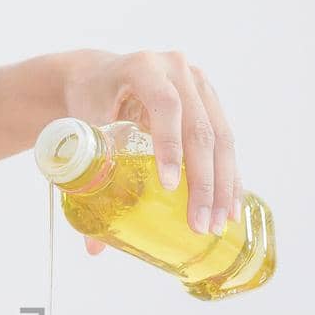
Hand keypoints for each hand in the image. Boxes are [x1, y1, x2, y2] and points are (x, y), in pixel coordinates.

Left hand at [63, 50, 240, 236]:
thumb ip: (85, 180)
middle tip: (199, 223)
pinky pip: (226, 142)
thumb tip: (94, 247)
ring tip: (218, 223)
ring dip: (222, 185)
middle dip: (203, 182)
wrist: (99, 75)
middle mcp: (178, 70)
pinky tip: (231, 206)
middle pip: (200, 128)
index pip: (165, 106)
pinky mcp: (211, 101)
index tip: (168, 187)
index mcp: (143, 67)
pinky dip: (229, 176)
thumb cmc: (89, 101)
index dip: (170, 145)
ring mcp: (200, 84)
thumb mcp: (83, 129)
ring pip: (221, 138)